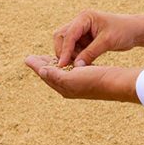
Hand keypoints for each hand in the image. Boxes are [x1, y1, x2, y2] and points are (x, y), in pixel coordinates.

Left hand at [24, 55, 140, 102]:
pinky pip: (71, 70)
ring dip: (53, 64)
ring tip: (46, 58)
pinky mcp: (87, 78)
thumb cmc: (94, 80)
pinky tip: (66, 60)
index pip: (46, 74)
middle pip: (52, 74)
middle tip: (33, 58)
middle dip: (43, 65)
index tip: (27, 58)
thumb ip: (55, 75)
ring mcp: (78, 83)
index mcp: (63, 87)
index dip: (37, 65)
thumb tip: (41, 71)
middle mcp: (69, 87)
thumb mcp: (72, 78)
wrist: (116, 83)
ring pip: (61, 72)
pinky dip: (65, 64)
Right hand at [54, 9, 143, 67]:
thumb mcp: (107, 42)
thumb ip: (90, 53)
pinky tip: (83, 64)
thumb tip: (76, 66)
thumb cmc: (123, 31)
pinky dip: (75, 56)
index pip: (68, 34)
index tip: (62, 65)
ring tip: (79, 66)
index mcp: (84, 17)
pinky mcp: (84, 38)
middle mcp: (80, 22)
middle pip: (61, 37)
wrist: (135, 31)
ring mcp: (81, 30)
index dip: (64, 50)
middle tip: (69, 66)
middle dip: (63, 52)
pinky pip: (74, 48)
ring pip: (66, 43)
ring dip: (69, 55)